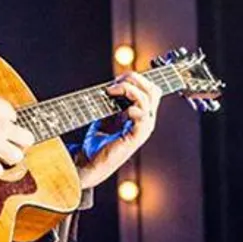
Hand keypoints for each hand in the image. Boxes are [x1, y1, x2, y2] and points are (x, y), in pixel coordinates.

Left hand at [77, 71, 162, 188]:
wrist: (89, 163)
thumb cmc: (97, 142)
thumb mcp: (105, 115)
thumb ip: (113, 102)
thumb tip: (112, 85)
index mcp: (140, 114)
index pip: (150, 89)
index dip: (136, 79)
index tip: (116, 79)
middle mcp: (145, 120)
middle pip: (153, 90)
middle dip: (134, 79)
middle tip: (114, 83)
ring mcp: (143, 129)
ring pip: (147, 99)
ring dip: (128, 89)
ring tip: (111, 91)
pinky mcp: (136, 137)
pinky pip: (143, 116)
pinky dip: (132, 108)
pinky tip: (120, 109)